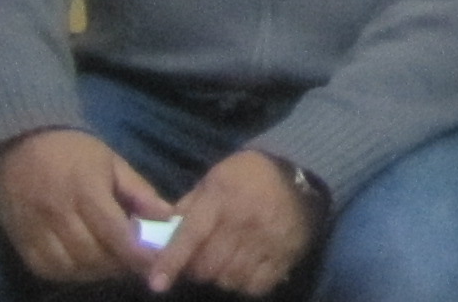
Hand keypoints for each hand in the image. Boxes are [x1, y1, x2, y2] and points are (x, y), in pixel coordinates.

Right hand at [0, 127, 170, 286]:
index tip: (156, 262)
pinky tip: (83, 266)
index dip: (137, 253)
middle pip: (93, 254)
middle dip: (119, 264)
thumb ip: (139, 191)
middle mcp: (58, 212)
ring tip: (111, 264)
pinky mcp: (19, 239)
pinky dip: (68, 273)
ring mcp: (35, 228)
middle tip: (135, 262)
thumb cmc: (73, 149)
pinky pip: (45, 268)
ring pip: (69, 266)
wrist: (20, 140)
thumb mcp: (112, 161)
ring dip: (95, 271)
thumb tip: (168, 217)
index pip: (114, 232)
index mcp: (86, 189)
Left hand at [150, 148, 318, 295]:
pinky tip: (245, 269)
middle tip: (200, 261)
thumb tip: (161, 236)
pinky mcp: (286, 254)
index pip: (191, 235)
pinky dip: (245, 283)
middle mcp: (244, 220)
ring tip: (224, 263)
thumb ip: (187, 208)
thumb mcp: (213, 180)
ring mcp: (268, 239)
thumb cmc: (247, 176)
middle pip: (209, 265)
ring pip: (230, 278)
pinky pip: (256, 285)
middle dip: (198, 269)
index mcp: (221, 198)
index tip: (157, 284)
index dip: (171, 262)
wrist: (299, 171)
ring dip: (221, 277)